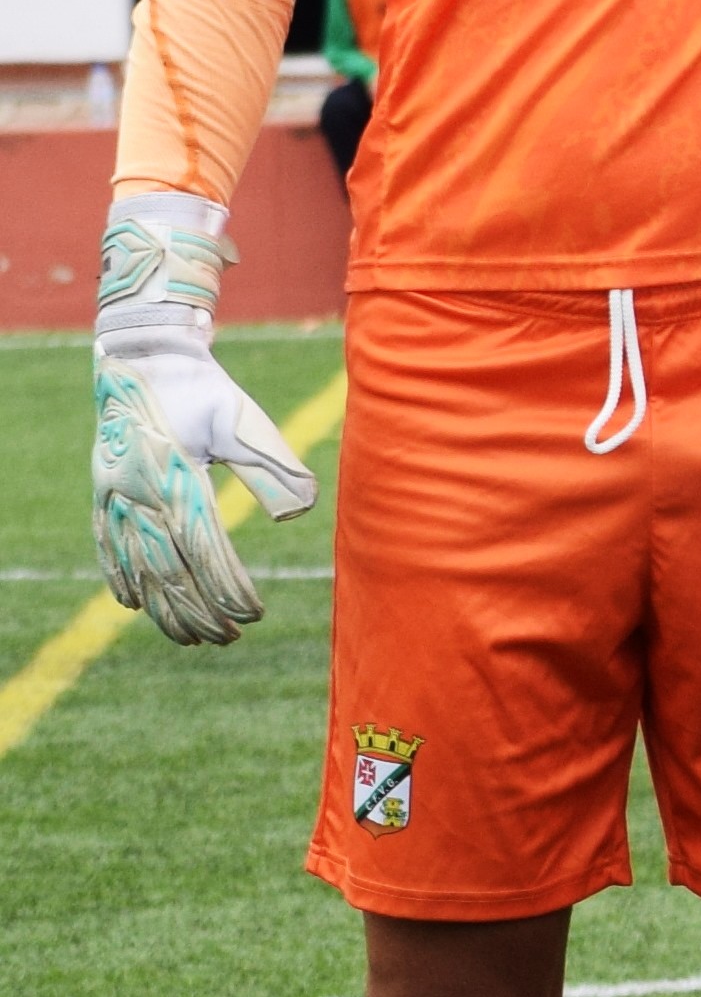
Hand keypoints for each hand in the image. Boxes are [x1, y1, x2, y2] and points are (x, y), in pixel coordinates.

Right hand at [88, 199, 314, 643]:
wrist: (145, 357)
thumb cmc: (204, 389)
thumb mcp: (243, 420)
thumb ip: (272, 465)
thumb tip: (301, 510)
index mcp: (178, 475)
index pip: (205, 546)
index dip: (227, 585)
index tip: (252, 613)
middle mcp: (140, 490)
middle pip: (170, 567)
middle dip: (199, 610)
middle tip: (229, 639)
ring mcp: (115, 492)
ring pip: (138, 563)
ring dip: (163, 606)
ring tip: (191, 637)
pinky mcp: (102, 489)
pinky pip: (106, 541)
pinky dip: (118, 575)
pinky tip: (132, 604)